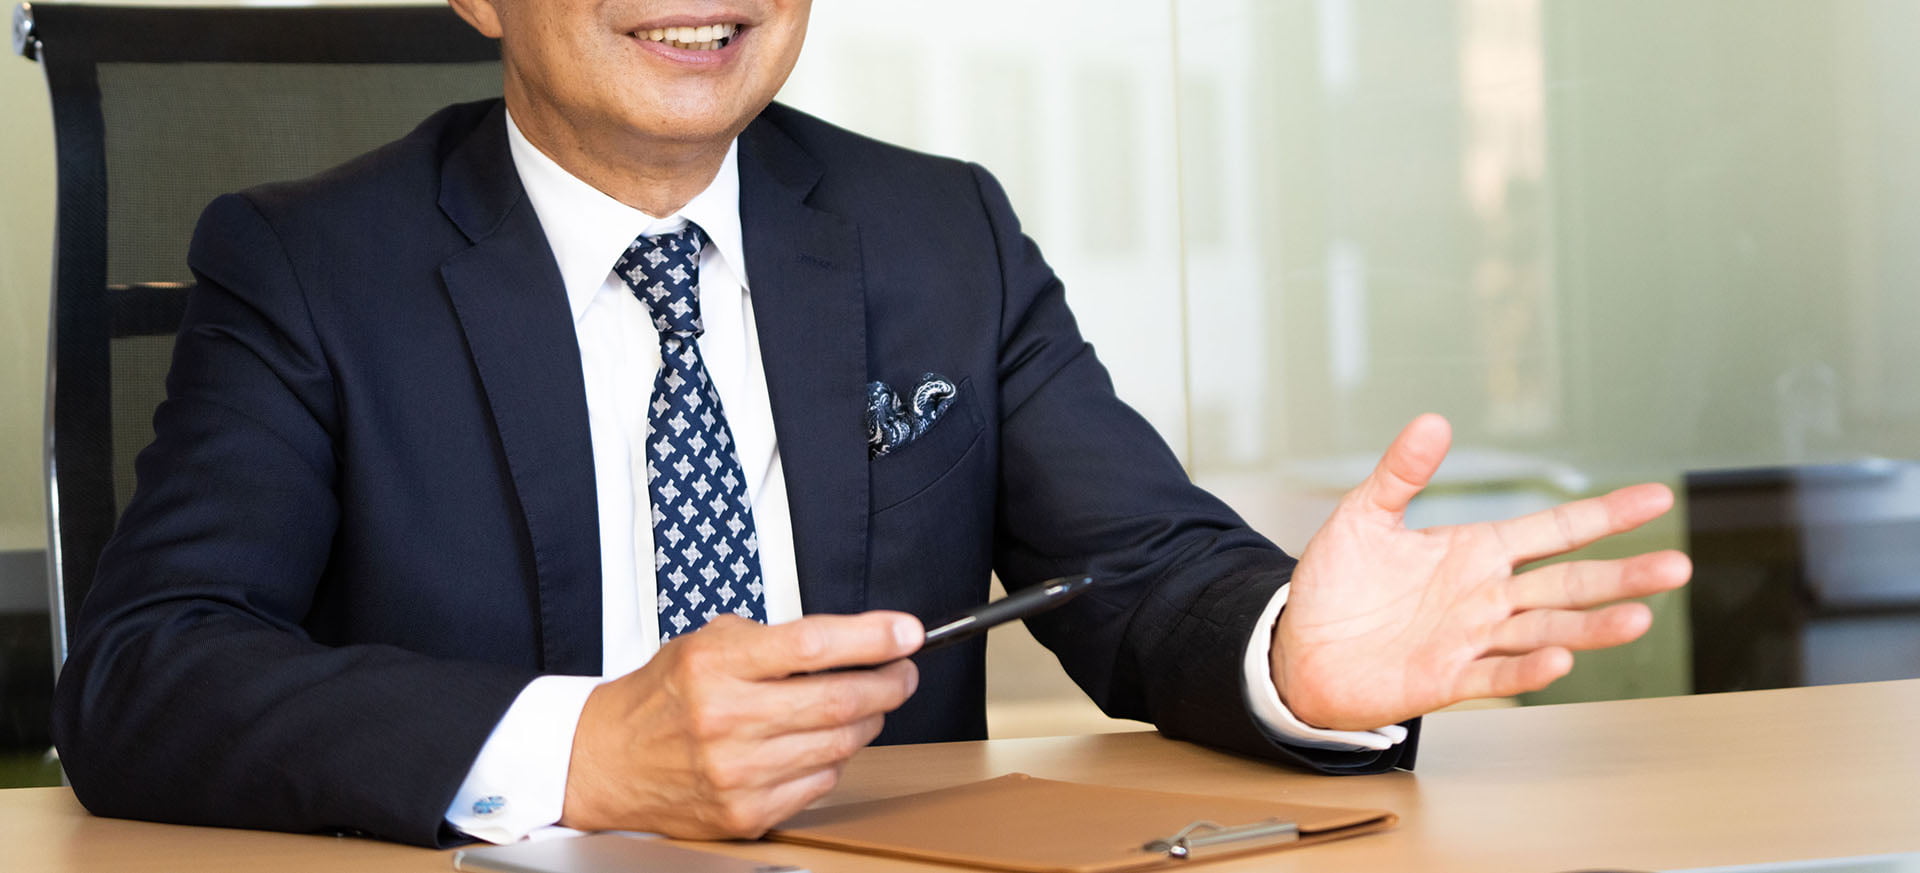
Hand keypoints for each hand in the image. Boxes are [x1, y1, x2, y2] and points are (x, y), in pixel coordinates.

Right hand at [559, 612, 922, 836]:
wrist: (606, 762)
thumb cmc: (661, 699)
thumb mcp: (705, 644)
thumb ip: (773, 640)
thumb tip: (855, 640)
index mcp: (716, 665)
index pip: (814, 644)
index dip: (873, 637)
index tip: (907, 632)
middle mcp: (726, 719)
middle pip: (839, 700)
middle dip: (889, 683)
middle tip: (902, 672)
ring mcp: (737, 772)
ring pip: (839, 745)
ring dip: (867, 722)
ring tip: (866, 705)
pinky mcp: (744, 812)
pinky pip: (820, 784)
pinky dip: (833, 760)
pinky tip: (821, 744)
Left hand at [1273, 414, 1691, 730]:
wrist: (1299, 649)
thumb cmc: (1336, 585)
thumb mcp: (1363, 516)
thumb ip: (1401, 473)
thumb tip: (1433, 421)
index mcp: (1474, 552)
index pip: (1553, 529)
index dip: (1603, 515)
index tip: (1657, 498)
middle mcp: (1485, 596)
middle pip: (1567, 583)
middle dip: (1622, 575)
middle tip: (1678, 566)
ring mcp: (1471, 639)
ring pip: (1545, 630)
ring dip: (1591, 626)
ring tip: (1640, 618)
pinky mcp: (1446, 679)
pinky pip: (1496, 674)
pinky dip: (1527, 669)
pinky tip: (1561, 661)